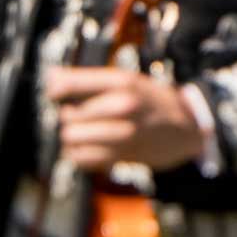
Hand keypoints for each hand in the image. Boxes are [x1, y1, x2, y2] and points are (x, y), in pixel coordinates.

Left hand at [47, 67, 204, 171]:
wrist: (185, 129)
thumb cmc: (152, 101)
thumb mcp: (127, 80)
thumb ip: (89, 80)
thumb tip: (51, 77)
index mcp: (122, 83)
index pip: (70, 84)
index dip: (55, 89)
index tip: (54, 93)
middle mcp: (122, 107)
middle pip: (68, 114)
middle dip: (67, 115)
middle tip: (76, 113)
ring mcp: (122, 134)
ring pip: (71, 138)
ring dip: (72, 136)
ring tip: (81, 131)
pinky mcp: (120, 156)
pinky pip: (80, 158)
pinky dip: (78, 154)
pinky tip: (87, 147)